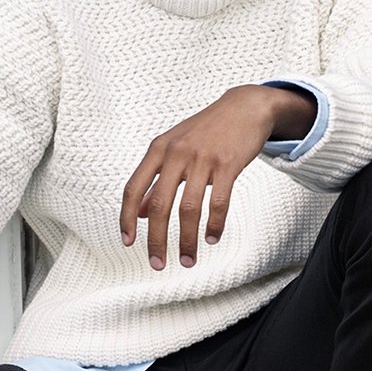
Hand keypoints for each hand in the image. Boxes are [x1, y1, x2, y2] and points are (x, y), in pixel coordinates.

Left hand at [121, 84, 315, 269]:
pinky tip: (212, 237)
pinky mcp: (227, 164)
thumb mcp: (174, 148)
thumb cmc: (207, 130)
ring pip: (188, 208)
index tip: (128, 243)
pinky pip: (218, 202)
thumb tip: (141, 212)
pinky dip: (214, 225)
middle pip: (160, 205)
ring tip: (188, 259)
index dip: (127, 219)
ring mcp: (202, 158)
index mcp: (158, 150)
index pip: (133, 189)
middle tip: (158, 263)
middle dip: (157, 240)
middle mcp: (176, 153)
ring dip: (188, 240)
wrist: (244, 107)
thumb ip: (156, 178)